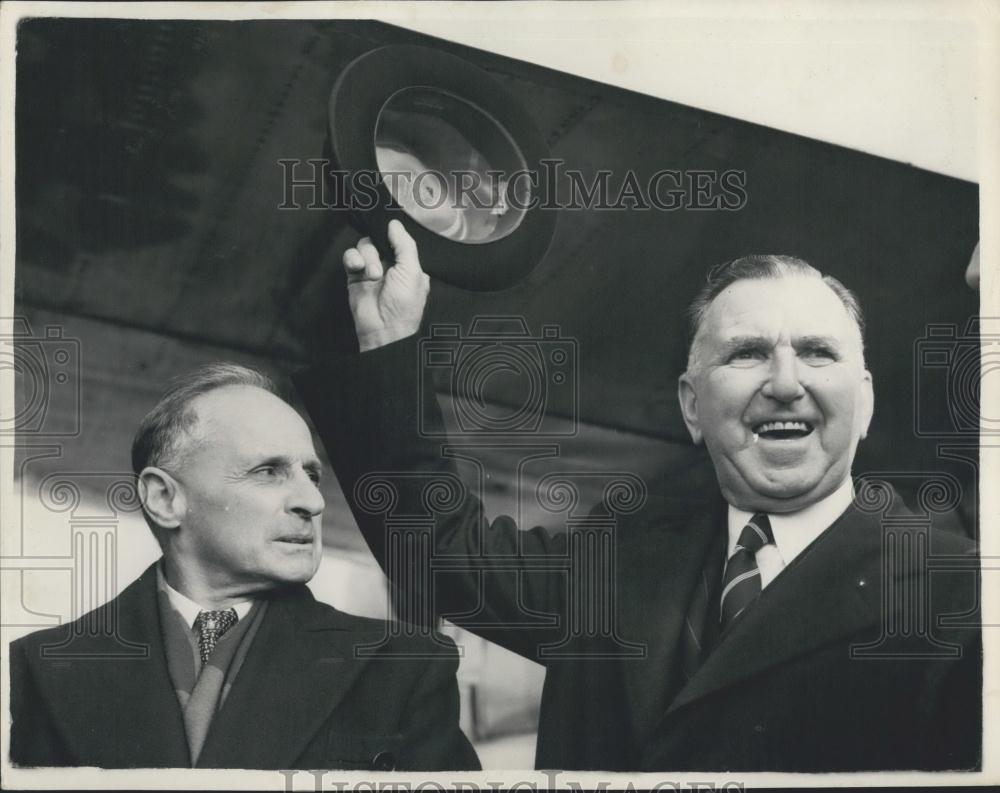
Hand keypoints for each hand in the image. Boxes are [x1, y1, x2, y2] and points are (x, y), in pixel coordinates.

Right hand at [343, 220, 429, 351]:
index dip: (392, 234)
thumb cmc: (403, 305)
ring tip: (373, 275)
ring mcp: (371, 270)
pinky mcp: (355, 276)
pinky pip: (351, 257)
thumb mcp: (412, 270)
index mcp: (408, 264)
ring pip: (364, 246)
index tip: (388, 230)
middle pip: (378, 240)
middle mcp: (390, 265)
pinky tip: (358, 268)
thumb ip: (404, 244)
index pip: (398, 239)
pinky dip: (353, 259)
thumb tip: (394, 224)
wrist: (383, 329)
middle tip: (382, 266)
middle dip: (378, 249)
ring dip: (367, 257)